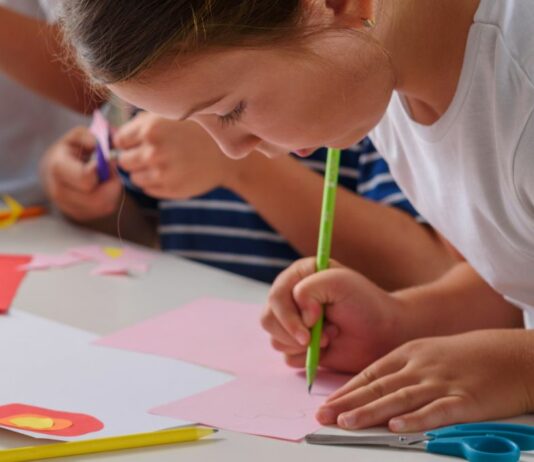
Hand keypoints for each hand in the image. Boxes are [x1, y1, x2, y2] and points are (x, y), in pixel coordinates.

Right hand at [41, 126, 121, 220]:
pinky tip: (102, 188)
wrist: (52, 172)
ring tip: (105, 178)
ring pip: (105, 206)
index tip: (101, 162)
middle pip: (98, 198)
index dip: (100, 169)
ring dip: (113, 191)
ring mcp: (68, 207)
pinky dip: (110, 198)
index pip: (85, 178)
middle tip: (108, 171)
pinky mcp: (79, 215)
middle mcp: (60, 192)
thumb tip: (99, 144)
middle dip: (110, 183)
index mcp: (58, 168)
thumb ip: (89, 136)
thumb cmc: (69, 152)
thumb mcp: (76, 137)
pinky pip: (104, 210)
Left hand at [114, 113, 243, 198]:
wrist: (225, 156)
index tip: (140, 142)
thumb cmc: (196, 133)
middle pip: (124, 161)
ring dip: (145, 172)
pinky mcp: (170, 189)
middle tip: (154, 154)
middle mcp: (154, 151)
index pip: (119, 141)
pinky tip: (172, 173)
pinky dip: (156, 183)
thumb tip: (111, 136)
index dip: (129, 142)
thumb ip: (140, 124)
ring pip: (135, 177)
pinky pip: (148, 189)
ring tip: (165, 164)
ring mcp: (162, 172)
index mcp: (151, 129)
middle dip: (135, 158)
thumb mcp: (170, 116)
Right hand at [261, 257, 404, 372]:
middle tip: (323, 336)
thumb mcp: (339, 282)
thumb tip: (301, 316)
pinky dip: (305, 357)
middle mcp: (291, 297)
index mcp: (298, 276)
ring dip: (303, 344)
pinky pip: (287, 357)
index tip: (312, 324)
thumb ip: (310, 289)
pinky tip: (327, 347)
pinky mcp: (299, 345)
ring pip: (275, 339)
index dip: (289, 315)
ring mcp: (293, 322)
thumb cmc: (365, 303)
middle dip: (293, 332)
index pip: (275, 296)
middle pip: (268, 319)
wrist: (384, 332)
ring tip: (330, 336)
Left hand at [316, 329, 533, 431]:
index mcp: (409, 354)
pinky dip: (415, 419)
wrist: (510, 355)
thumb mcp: (428, 354)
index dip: (346, 390)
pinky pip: (437, 411)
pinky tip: (396, 427)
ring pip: (400, 398)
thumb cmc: (465, 356)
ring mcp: (442, 383)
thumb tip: (373, 389)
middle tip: (323, 416)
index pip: (370, 374)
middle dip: (348, 402)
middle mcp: (420, 367)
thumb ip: (401, 370)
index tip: (326, 404)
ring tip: (347, 422)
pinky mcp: (466, 401)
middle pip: (378, 387)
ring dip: (371, 411)